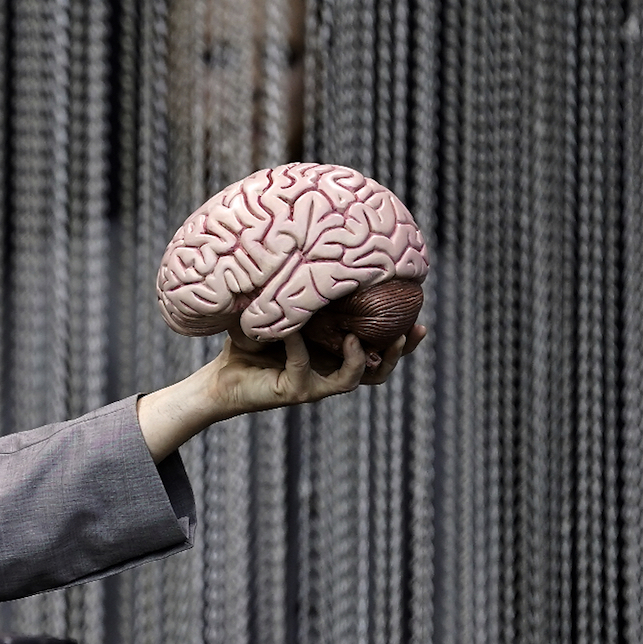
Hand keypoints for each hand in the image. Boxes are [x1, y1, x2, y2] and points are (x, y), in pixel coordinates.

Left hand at [136, 322, 426, 460]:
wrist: (222, 377)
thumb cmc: (252, 343)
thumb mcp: (282, 313)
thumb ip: (301, 294)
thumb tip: (312, 252)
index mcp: (336, 355)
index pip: (380, 349)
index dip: (404, 338)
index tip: (420, 317)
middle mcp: (332, 372)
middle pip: (380, 369)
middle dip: (399, 351)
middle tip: (413, 330)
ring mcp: (315, 384)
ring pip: (355, 378)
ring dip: (362, 360)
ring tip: (362, 340)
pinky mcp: (294, 392)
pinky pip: (302, 368)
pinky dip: (298, 349)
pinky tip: (293, 333)